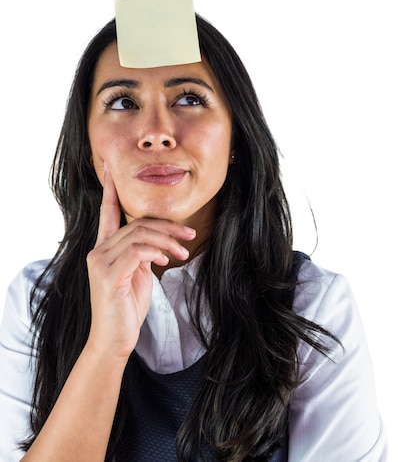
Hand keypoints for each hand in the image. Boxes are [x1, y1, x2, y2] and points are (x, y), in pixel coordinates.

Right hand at [85, 165, 194, 360]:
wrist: (113, 340)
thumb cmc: (126, 308)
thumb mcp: (136, 275)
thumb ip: (140, 254)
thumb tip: (156, 241)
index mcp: (104, 248)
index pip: (107, 213)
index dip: (109, 190)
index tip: (110, 169)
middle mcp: (97, 251)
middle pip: (136, 223)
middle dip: (167, 225)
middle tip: (190, 233)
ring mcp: (100, 262)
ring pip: (139, 234)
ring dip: (167, 240)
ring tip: (184, 252)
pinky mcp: (108, 275)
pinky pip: (137, 251)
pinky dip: (156, 251)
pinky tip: (167, 261)